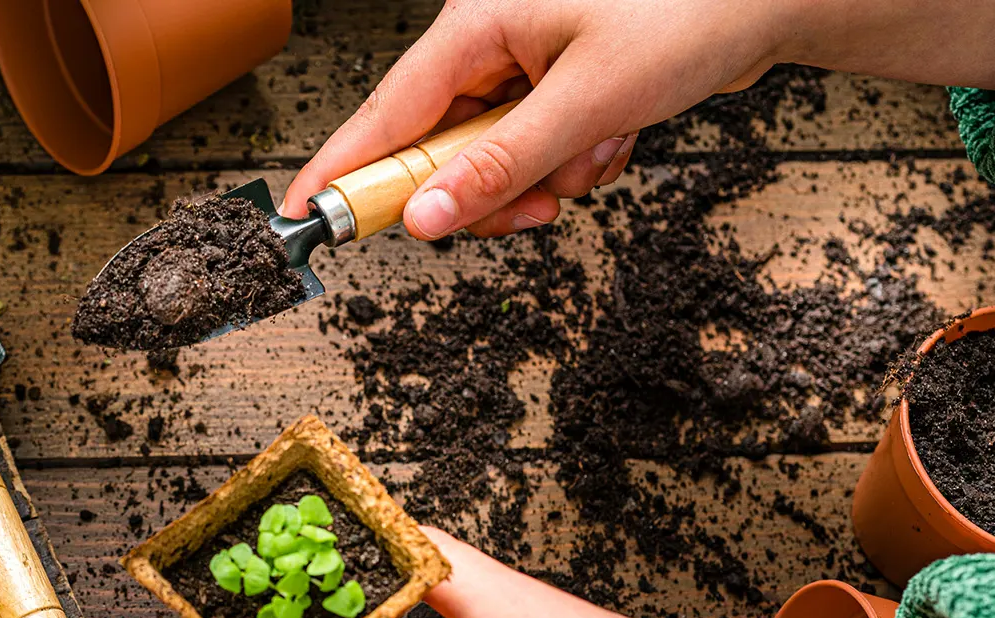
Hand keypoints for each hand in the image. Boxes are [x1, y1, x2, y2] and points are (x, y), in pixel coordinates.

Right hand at [281, 0, 994, 239]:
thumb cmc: (691, 14)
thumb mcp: (587, 104)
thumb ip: (498, 166)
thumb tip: (423, 219)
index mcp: (476, 24)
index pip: (385, 113)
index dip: (344, 172)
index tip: (303, 217)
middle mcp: (490, 42)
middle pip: (439, 149)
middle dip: (487, 190)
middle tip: (534, 210)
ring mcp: (525, 65)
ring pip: (492, 160)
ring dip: (543, 178)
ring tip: (599, 153)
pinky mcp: (557, 86)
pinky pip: (535, 152)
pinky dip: (574, 162)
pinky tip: (617, 137)